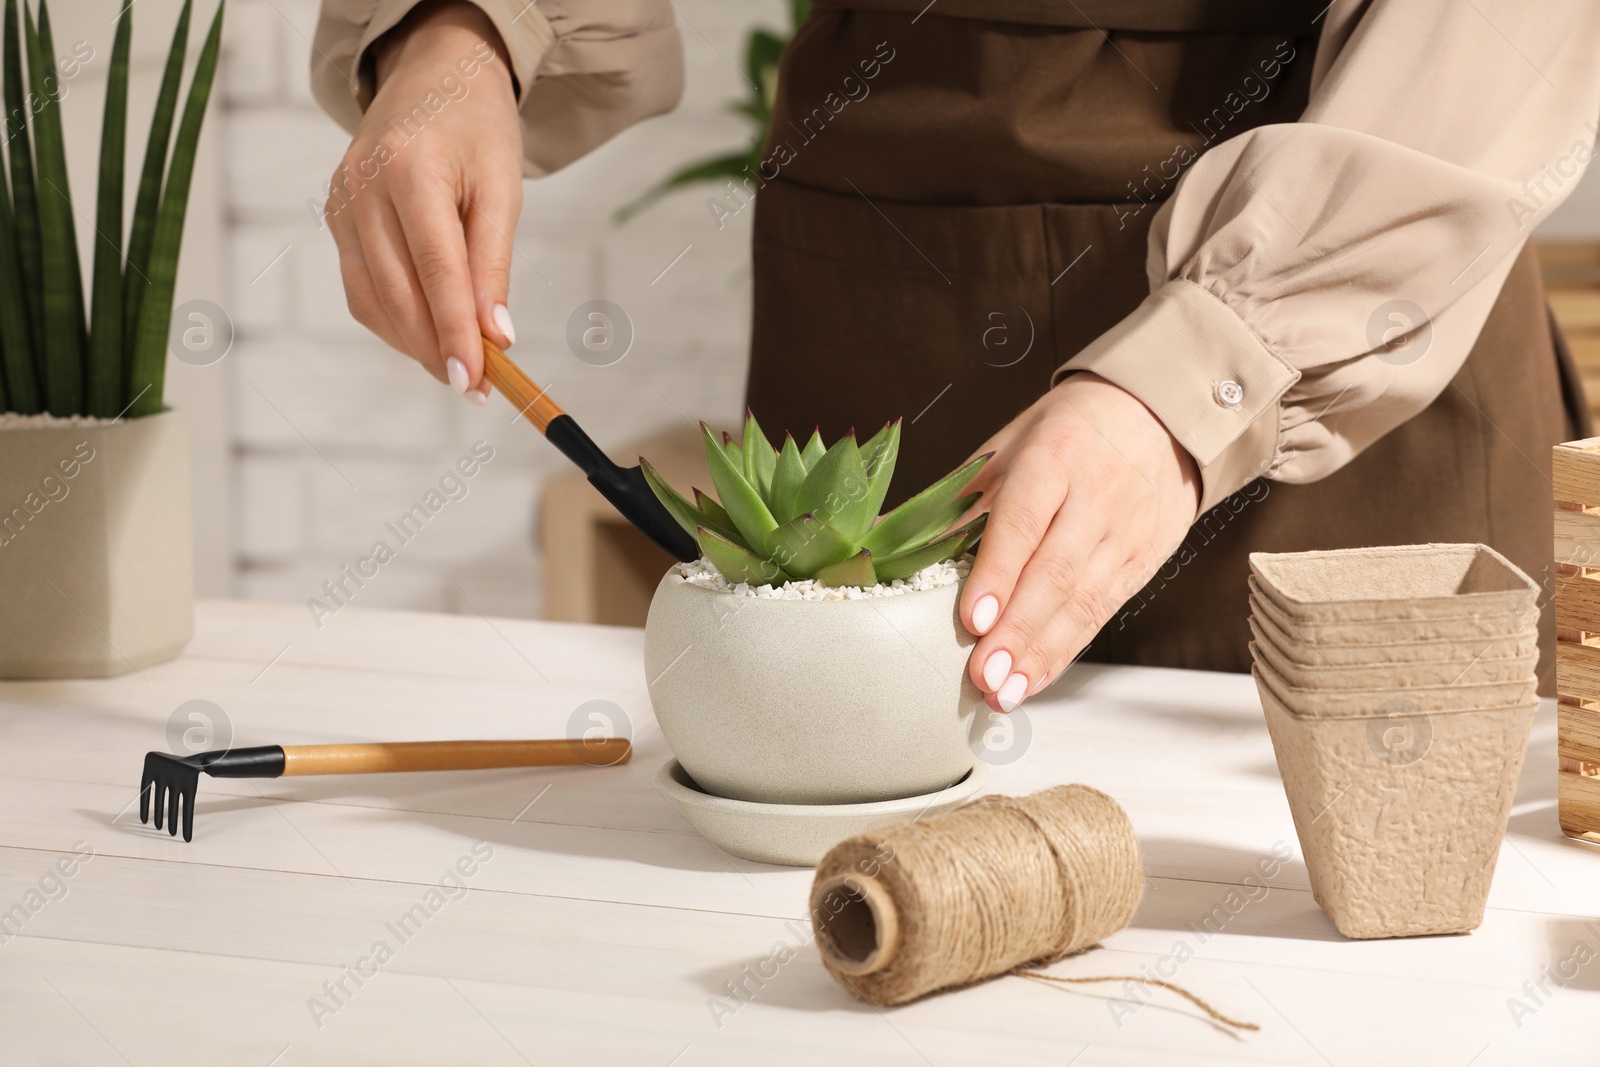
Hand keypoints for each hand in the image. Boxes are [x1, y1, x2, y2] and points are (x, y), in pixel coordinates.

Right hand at [325, 0, 522, 400]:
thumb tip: (497, 336)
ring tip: (460, 368)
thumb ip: (495, 264)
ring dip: (416, 345)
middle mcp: (363, 187)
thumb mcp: (503, 189)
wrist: (434, 74)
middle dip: (439, 349)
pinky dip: (394, 322)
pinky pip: (361, 289)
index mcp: (411, 169)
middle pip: (399, 293)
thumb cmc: (477, 128)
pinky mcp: (335, 217)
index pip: (435, 270)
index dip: (455, 332)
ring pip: (373, 300)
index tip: (477, 381)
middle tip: (478, 388)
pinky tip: (428, 336)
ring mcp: (341, 203)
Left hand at [960, 373, 1200, 710]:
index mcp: (1055, 456)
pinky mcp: (1142, 562)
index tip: (974, 619)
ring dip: (1040, 653)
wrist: (1157, 417)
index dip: (998, 574)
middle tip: (983, 674)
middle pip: (1055, 572)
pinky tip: (1034, 679)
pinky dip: (1064, 652)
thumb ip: (957, 498)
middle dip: (1017, 631)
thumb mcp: (1008, 447)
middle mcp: (1097, 496)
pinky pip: (1101, 614)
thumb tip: (885, 539)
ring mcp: (1126, 533)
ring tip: (1003, 690)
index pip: (1023, 521)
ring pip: (1082, 602)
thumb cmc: (1065, 433)